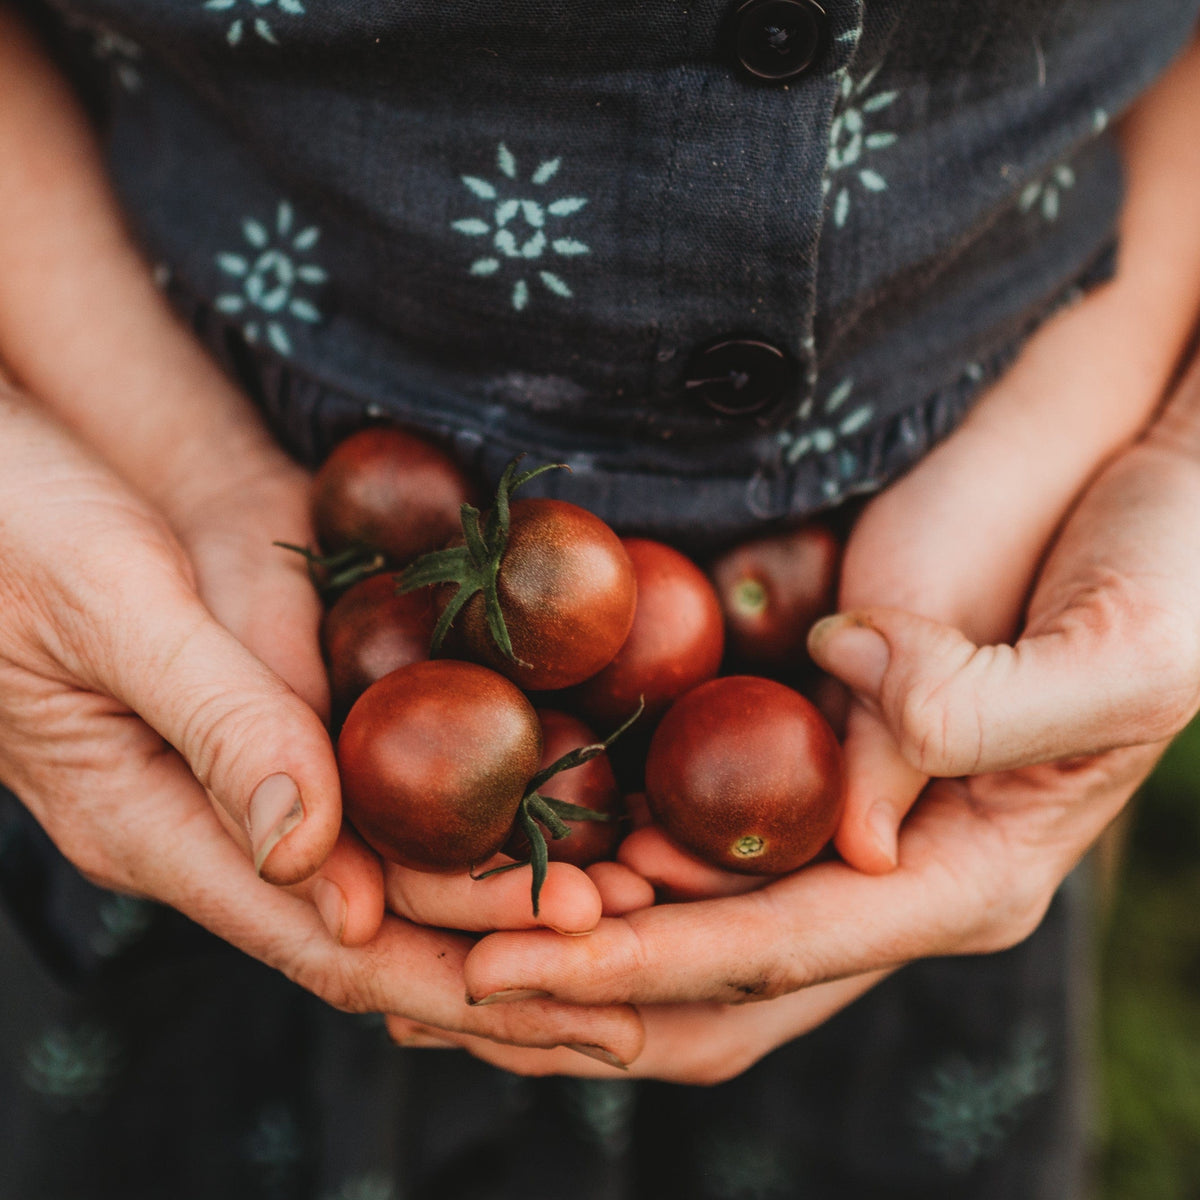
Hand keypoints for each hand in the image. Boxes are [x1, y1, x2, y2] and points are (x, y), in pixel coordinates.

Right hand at [0, 387, 642, 1063]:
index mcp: (149, 822)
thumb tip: (320, 856)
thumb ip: (218, 721)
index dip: (461, 954)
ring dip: (493, 905)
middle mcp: (199, 830)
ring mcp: (227, 795)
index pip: (328, 931)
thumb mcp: (114, 605)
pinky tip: (528, 837)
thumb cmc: (22, 525)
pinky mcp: (256, 746)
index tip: (585, 948)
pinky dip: (453, 844)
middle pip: (369, 930)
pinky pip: (365, 824)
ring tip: (616, 908)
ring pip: (376, 885)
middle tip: (636, 952)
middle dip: (502, 952)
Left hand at [446, 367, 1199, 1071]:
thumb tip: (858, 814)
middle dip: (577, 991)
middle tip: (435, 980)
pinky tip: (522, 839)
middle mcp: (893, 872)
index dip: (635, 969)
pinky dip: (603, 854)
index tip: (502, 970)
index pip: (775, 953)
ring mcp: (845, 815)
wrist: (1139, 490)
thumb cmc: (1166, 571)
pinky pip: (694, 832)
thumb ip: (990, 719)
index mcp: (965, 877)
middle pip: (713, 980)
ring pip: (689, 921)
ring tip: (440, 937)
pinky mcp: (812, 749)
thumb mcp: (1120, 653)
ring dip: (570, 938)